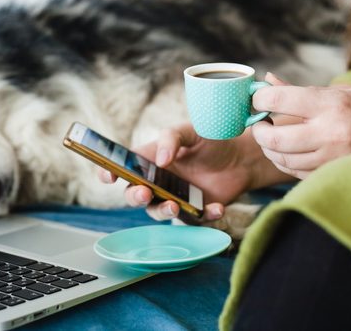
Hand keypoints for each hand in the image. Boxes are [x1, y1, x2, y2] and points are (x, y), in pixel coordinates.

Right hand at [98, 123, 268, 221]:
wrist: (241, 156)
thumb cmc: (210, 139)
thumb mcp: (190, 131)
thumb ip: (172, 139)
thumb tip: (160, 161)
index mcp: (150, 159)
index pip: (123, 167)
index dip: (110, 172)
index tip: (109, 176)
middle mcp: (157, 181)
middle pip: (134, 195)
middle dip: (135, 196)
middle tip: (144, 192)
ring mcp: (174, 198)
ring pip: (158, 211)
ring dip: (163, 211)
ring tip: (174, 205)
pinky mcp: (194, 211)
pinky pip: (193, 219)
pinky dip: (204, 216)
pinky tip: (216, 208)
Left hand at [250, 74, 350, 177]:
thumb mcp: (341, 91)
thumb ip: (300, 91)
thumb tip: (267, 81)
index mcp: (330, 104)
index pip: (279, 100)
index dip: (260, 99)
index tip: (257, 99)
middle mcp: (329, 132)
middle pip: (274, 138)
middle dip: (258, 130)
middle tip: (259, 123)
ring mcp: (331, 157)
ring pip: (282, 159)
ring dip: (269, 148)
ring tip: (270, 137)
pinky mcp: (333, 174)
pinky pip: (296, 172)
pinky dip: (284, 162)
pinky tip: (286, 152)